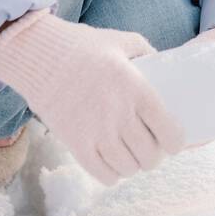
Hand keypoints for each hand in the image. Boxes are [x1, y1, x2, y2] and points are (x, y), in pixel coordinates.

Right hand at [0, 10, 185, 184]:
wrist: (38, 55)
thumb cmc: (82, 46)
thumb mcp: (121, 41)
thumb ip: (145, 51)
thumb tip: (160, 62)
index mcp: (137, 90)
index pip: (169, 132)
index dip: (175, 143)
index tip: (172, 142)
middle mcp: (120, 115)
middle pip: (150, 156)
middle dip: (154, 157)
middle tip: (150, 150)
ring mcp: (97, 132)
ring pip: (128, 168)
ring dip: (133, 166)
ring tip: (130, 157)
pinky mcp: (75, 144)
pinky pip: (103, 175)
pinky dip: (112, 175)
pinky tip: (111, 164)